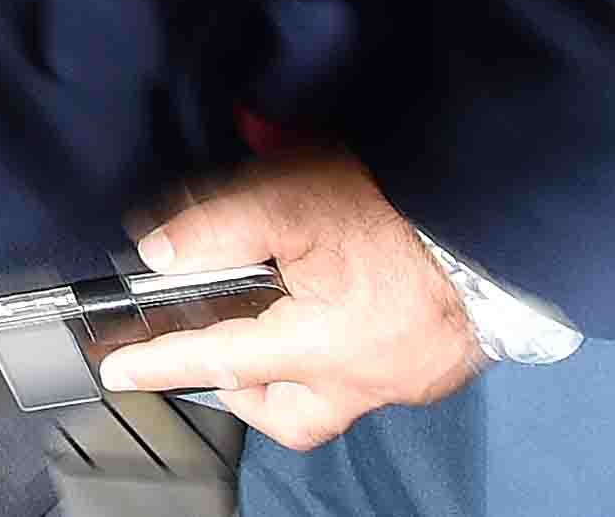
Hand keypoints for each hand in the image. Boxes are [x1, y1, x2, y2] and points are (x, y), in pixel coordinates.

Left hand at [101, 149, 483, 447]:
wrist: (495, 216)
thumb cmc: (399, 207)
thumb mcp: (293, 200)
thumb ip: (218, 227)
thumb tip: (160, 251)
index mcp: (323, 345)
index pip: (218, 359)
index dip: (161, 362)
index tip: (118, 371)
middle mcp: (365, 378)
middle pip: (285, 415)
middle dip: (241, 390)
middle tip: (215, 348)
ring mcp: (407, 377)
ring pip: (331, 401)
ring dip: (292, 372)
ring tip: (274, 326)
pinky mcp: (438, 364)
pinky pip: (375, 379)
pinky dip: (343, 354)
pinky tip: (338, 313)